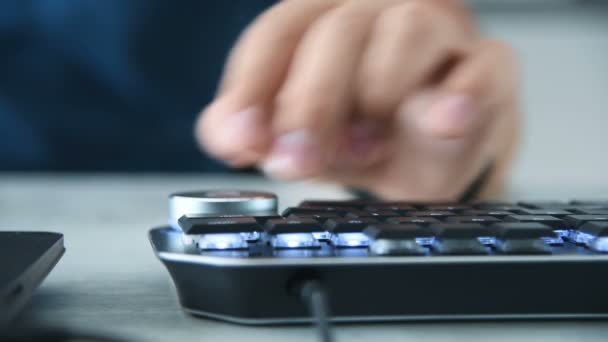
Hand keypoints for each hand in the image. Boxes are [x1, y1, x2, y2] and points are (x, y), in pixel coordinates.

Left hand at [196, 0, 518, 200]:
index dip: (253, 87)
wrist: (438, 155)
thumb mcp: (304, 135)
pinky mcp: (491, 66)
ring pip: (408, 29)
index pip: (279, 33)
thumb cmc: (368, 134)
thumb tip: (229, 134)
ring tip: (366, 147)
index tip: (242, 139)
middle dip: (310, 103)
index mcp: (327, 20)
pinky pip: (486, 66)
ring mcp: (443, 33)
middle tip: (297, 160)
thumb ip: (262, 132)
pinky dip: (459, 98)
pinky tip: (440, 124)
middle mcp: (382, 12)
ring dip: (377, 95)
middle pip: (337, 31)